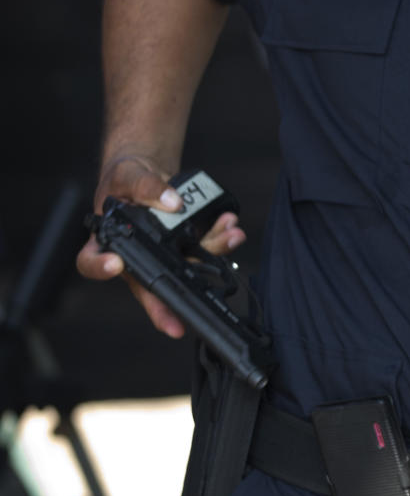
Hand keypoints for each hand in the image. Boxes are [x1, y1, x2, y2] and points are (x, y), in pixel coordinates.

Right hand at [75, 154, 246, 337]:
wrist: (146, 173)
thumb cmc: (125, 179)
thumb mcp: (127, 174)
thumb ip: (145, 186)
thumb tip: (172, 203)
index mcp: (106, 240)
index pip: (92, 261)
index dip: (101, 268)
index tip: (115, 265)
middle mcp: (135, 256)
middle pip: (146, 285)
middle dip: (167, 304)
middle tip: (179, 322)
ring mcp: (162, 254)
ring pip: (184, 266)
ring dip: (211, 252)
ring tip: (230, 235)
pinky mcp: (184, 246)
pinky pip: (203, 249)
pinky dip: (220, 239)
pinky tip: (230, 227)